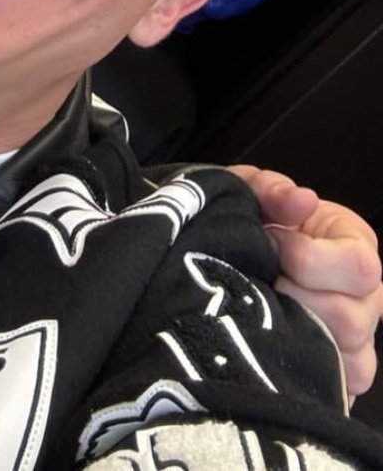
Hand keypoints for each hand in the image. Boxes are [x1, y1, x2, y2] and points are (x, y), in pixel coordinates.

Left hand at [231, 165, 382, 398]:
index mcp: (355, 246)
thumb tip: (302, 200)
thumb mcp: (250, 193)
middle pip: (354, 319)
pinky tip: (272, 349)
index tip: (273, 242)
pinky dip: (301, 374)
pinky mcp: (334, 380)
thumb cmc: (247, 224)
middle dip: (295, 300)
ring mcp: (353, 343)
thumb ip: (272, 189)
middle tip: (264, 283)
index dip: (309, 259)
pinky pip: (335, 394)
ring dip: (297, 337)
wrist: (217, 260)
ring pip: (350, 362)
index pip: (360, 267)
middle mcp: (366, 298)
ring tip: (265, 314)